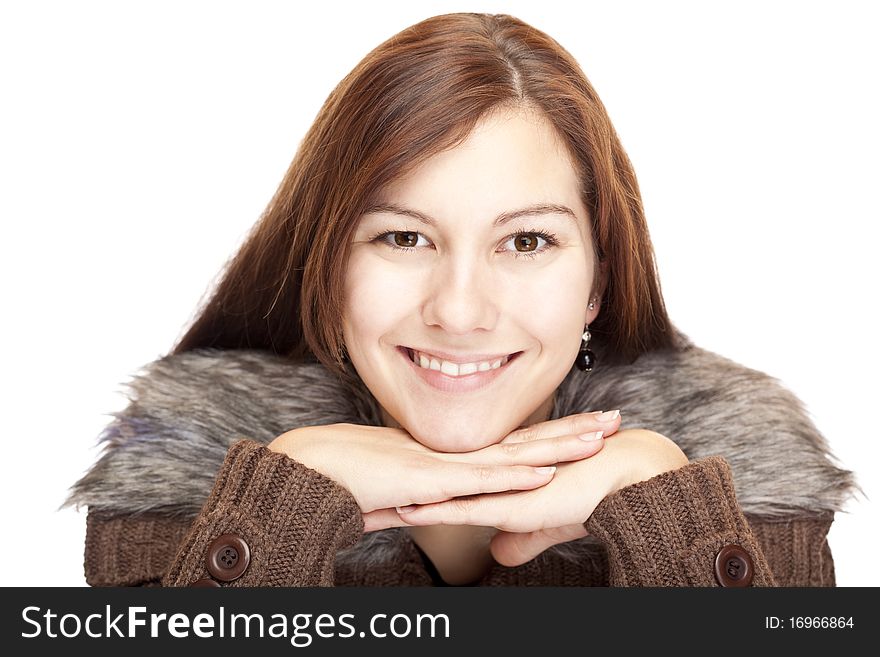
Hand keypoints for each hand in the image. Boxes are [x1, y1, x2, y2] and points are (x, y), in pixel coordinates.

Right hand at [267, 411, 620, 530]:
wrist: (307, 471)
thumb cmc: (345, 481)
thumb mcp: (396, 494)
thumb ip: (420, 499)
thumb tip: (431, 506)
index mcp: (452, 457)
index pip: (512, 446)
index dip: (550, 437)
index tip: (585, 428)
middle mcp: (454, 455)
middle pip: (524, 442)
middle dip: (571, 431)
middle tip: (614, 418)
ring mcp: (443, 463)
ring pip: (511, 454)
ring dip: (557, 447)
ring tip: (599, 437)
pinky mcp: (427, 479)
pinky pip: (476, 479)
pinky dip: (511, 476)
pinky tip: (543, 472)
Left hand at [393, 428, 688, 565]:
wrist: (623, 473)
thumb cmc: (590, 492)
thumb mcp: (546, 521)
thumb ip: (521, 537)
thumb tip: (500, 554)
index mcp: (494, 477)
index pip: (444, 484)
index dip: (411, 490)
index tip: (379, 494)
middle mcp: (489, 477)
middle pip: (430, 485)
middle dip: (392, 492)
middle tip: (356, 493)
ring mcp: (497, 487)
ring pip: (437, 496)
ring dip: (401, 503)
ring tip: (365, 507)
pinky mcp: (510, 502)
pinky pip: (464, 508)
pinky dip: (434, 511)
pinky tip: (407, 513)